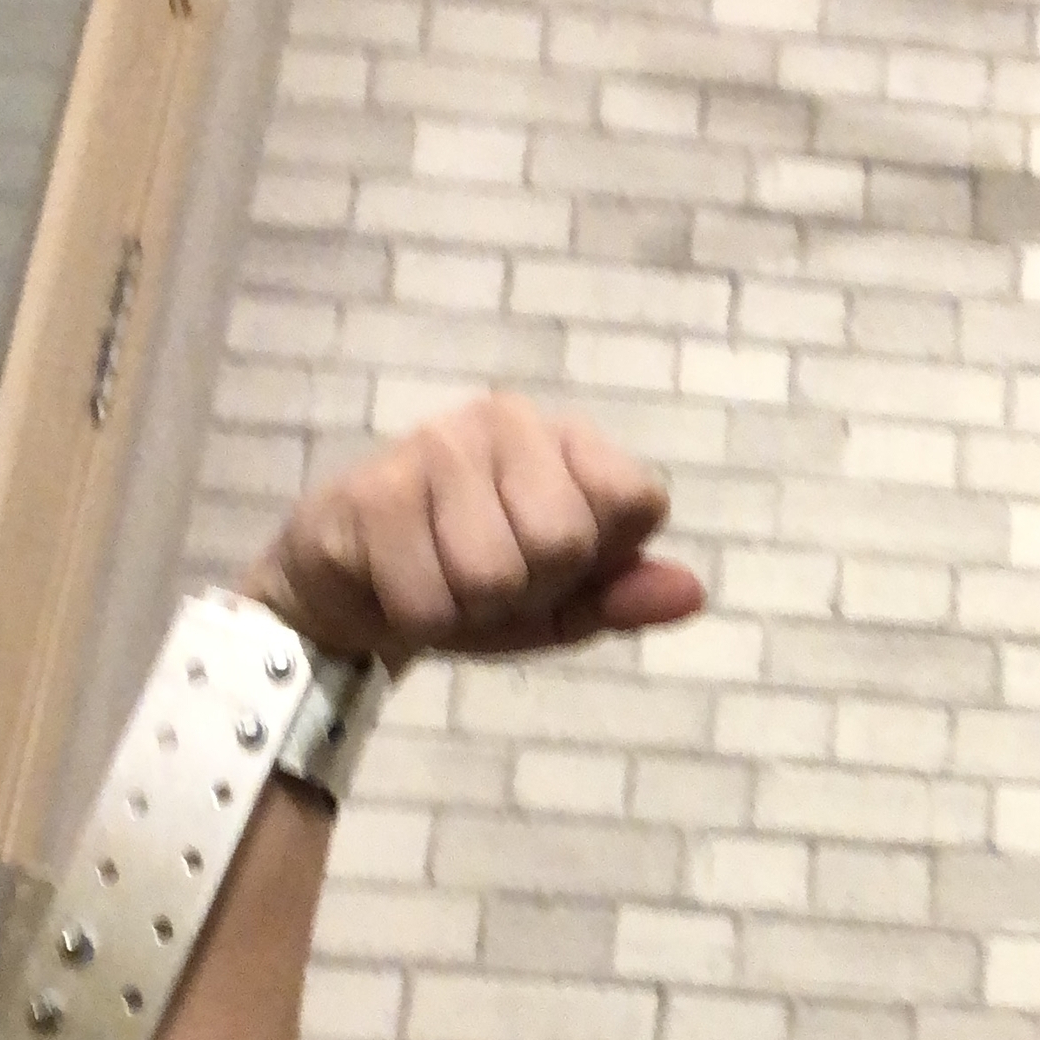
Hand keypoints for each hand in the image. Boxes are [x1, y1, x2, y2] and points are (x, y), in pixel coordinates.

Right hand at [242, 394, 705, 668]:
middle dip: (528, 591)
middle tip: (486, 580)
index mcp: (568, 441)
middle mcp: (508, 421)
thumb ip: (624, 598)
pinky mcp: (373, 489)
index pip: (638, 501)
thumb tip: (692, 592)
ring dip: (467, 608)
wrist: (347, 598)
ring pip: (494, 574)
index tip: (556, 567)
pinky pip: (430, 599)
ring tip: (438, 580)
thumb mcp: (559, 607)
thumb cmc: (467, 590)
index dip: (599, 562)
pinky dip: (417, 618)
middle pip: (565, 542)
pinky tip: (395, 583)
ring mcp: (437, 445)